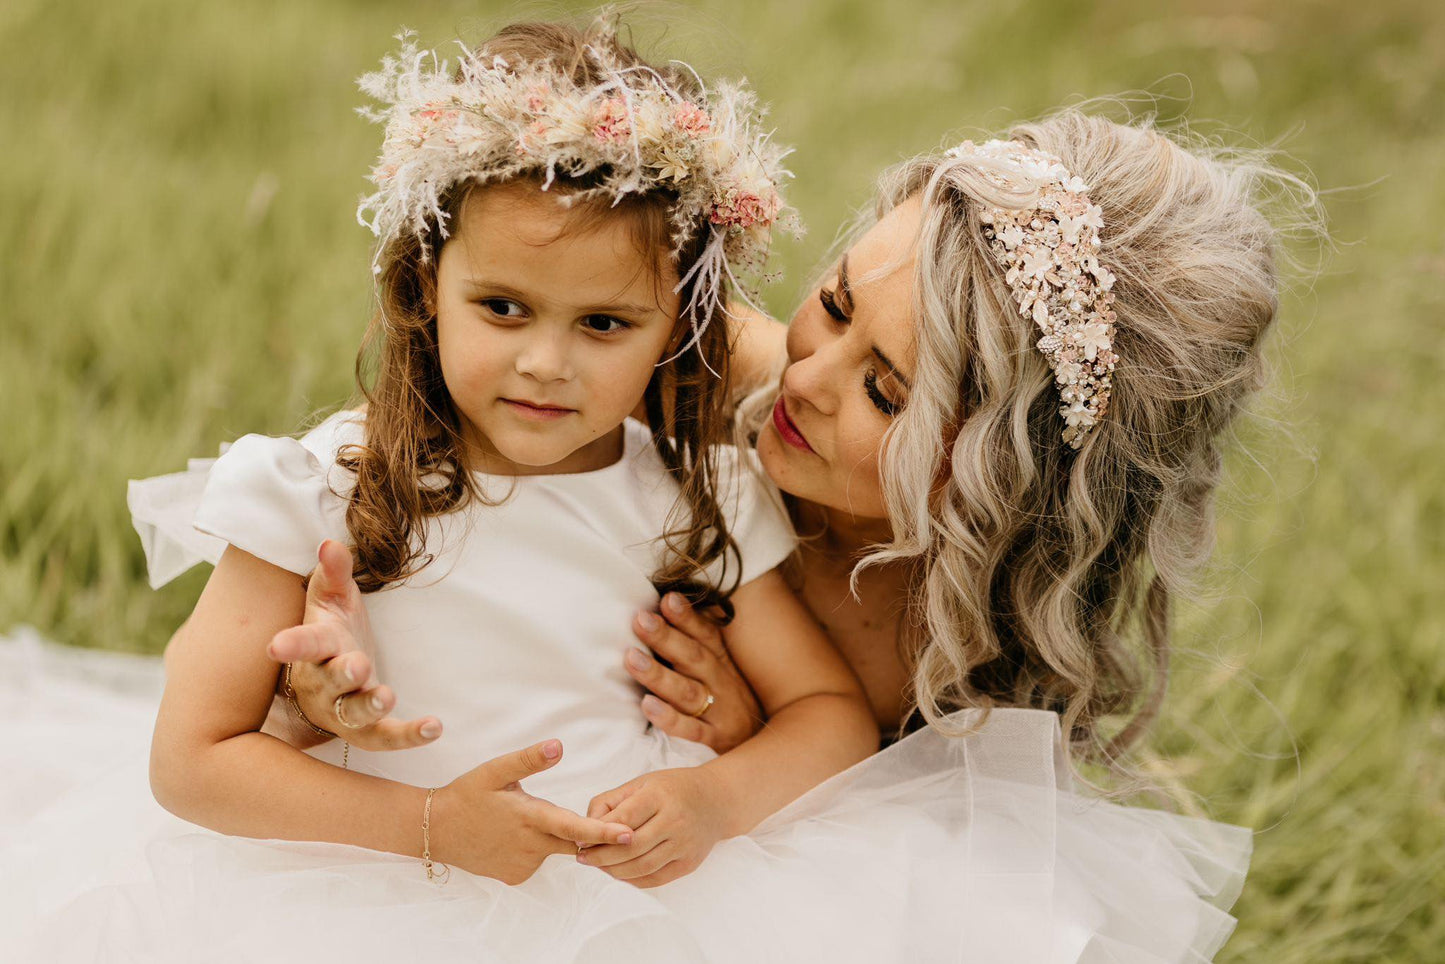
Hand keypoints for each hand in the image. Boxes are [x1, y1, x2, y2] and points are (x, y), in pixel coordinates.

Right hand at [266, 540, 440, 750]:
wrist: (322, 682)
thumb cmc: (330, 632)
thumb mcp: (331, 598)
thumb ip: (334, 572)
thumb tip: (330, 543)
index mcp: (317, 647)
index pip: (303, 643)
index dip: (291, 645)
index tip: (275, 646)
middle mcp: (324, 682)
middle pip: (330, 681)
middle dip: (342, 674)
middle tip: (358, 665)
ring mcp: (342, 710)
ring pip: (353, 715)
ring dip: (369, 707)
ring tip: (388, 697)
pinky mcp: (365, 730)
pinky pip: (383, 737)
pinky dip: (407, 736)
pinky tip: (434, 728)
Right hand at [436, 739, 635, 884]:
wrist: (435, 831)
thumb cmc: (467, 794)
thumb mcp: (495, 770)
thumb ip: (529, 759)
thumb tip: (559, 745)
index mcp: (530, 817)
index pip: (575, 827)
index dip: (604, 832)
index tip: (630, 835)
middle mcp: (530, 846)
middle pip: (572, 841)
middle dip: (589, 834)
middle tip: (602, 823)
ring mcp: (523, 866)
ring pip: (553, 848)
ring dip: (550, 835)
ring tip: (519, 819)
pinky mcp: (515, 877)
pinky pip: (537, 860)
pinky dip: (534, 848)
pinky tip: (512, 837)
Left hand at [578, 767, 728, 887]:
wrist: (717, 801)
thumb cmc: (672, 789)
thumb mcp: (642, 783)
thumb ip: (611, 802)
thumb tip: (586, 827)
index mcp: (659, 795)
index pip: (622, 820)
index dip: (597, 833)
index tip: (579, 841)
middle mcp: (674, 820)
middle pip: (630, 848)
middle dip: (600, 856)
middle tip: (583, 858)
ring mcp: (684, 844)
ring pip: (641, 867)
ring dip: (613, 871)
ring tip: (598, 866)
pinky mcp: (689, 863)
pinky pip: (655, 879)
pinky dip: (633, 880)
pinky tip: (619, 873)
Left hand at [625, 592, 763, 752]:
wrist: (763, 741)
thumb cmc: (731, 696)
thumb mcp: (723, 665)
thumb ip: (698, 638)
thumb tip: (667, 602)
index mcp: (722, 661)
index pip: (705, 634)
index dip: (687, 617)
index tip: (667, 599)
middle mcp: (721, 682)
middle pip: (693, 658)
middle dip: (666, 638)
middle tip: (641, 620)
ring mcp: (719, 711)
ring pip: (687, 692)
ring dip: (659, 675)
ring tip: (632, 658)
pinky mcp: (715, 738)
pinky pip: (690, 730)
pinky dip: (670, 718)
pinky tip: (648, 705)